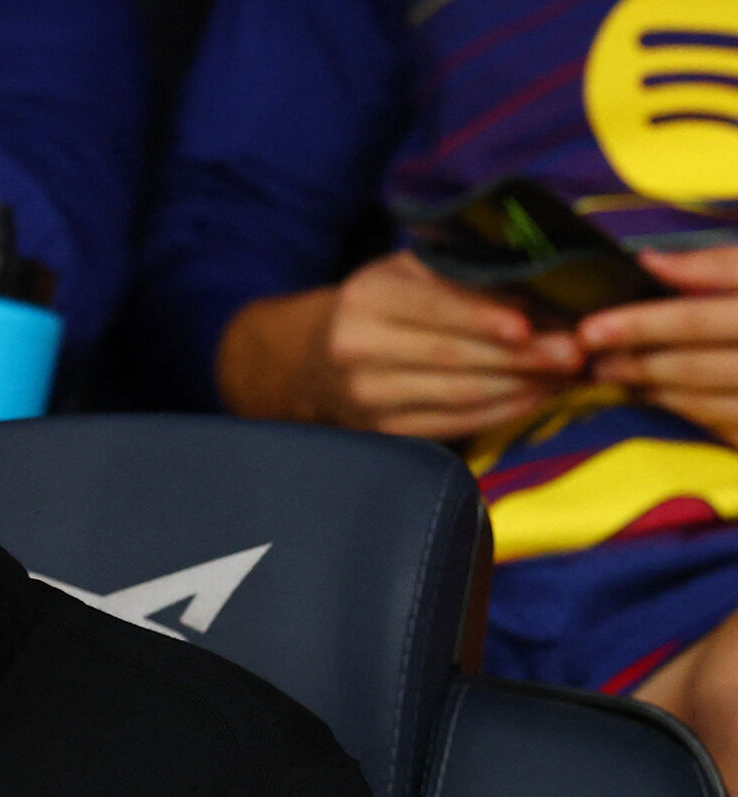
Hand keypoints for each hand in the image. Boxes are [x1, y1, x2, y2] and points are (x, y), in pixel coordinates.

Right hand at [220, 251, 583, 437]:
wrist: (315, 360)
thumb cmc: (381, 304)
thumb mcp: (407, 272)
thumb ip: (461, 273)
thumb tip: (542, 283)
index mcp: (367, 297)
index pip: (434, 308)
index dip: (485, 319)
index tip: (532, 325)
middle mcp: (359, 349)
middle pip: (452, 357)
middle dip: (521, 357)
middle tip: (574, 353)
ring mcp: (368, 396)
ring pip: (458, 395)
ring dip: (520, 387)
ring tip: (565, 375)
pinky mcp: (383, 431)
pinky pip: (452, 425)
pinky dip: (499, 412)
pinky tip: (533, 398)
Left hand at [583, 247, 737, 444]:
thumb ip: (721, 264)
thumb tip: (651, 263)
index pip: (705, 315)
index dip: (645, 323)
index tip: (591, 329)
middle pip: (698, 363)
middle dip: (638, 361)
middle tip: (591, 358)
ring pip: (707, 400)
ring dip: (654, 390)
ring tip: (615, 374)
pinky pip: (728, 425)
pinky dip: (690, 411)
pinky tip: (661, 396)